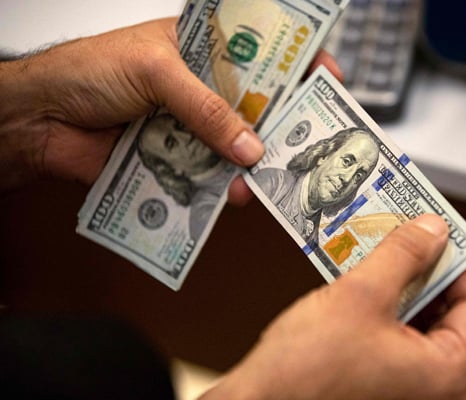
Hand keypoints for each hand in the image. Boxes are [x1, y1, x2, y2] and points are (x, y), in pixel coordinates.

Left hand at [0, 17, 340, 204]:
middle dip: (283, 123)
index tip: (328, 78)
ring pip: (236, 147)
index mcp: (201, 51)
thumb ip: (207, 109)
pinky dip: (223, 188)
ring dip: (255, 162)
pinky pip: (210, 176)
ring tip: (271, 176)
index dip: (295, 63)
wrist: (41, 120)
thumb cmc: (89, 71)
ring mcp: (190, 128)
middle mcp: (201, 90)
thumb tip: (249, 144)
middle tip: (309, 140)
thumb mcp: (156, 73)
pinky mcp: (175, 161)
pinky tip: (232, 194)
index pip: (260, 52)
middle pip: (256, 107)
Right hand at [202, 214, 465, 399]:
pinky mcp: (384, 387)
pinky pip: (400, 339)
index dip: (464, 263)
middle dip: (430, 271)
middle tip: (411, 237)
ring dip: (406, 286)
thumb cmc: (302, 378)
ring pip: (423, 324)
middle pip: (453, 314)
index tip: (447, 236)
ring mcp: (409, 391)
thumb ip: (404, 255)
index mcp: (446, 374)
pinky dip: (389, 309)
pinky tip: (367, 283)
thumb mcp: (360, 296)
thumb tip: (431, 231)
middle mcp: (435, 390)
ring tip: (384, 254)